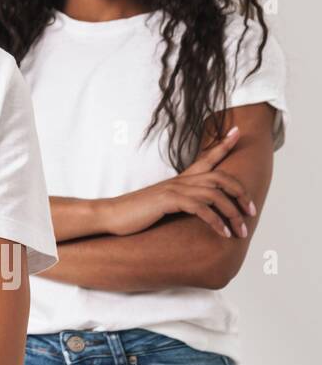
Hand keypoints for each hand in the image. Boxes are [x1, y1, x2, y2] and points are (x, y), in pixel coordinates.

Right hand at [103, 126, 251, 237]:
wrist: (112, 215)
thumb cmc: (136, 212)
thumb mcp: (161, 203)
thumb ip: (179, 202)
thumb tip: (194, 208)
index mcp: (179, 179)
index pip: (205, 158)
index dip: (223, 144)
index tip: (238, 131)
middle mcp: (180, 180)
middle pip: (220, 177)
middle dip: (241, 193)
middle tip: (251, 211)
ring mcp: (174, 189)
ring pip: (215, 194)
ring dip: (232, 213)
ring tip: (241, 230)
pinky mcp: (168, 201)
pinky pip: (201, 209)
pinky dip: (216, 222)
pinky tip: (223, 233)